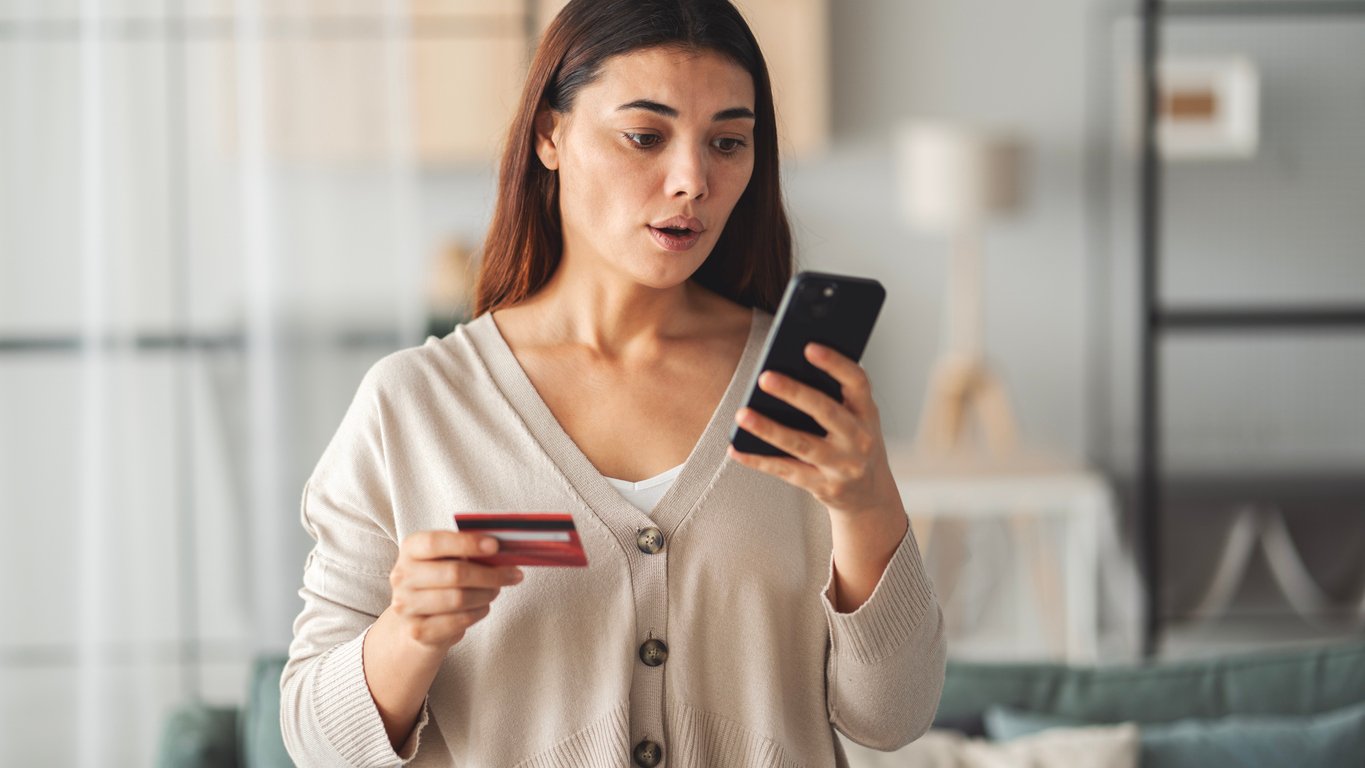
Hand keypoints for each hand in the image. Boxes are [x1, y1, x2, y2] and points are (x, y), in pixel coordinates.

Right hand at [388, 531, 523, 650]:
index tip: (495, 546)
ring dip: (486, 594)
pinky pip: (458, 621)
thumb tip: (501, 549)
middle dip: (490, 574)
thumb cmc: (439, 581)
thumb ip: (468, 550)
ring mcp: (406, 605)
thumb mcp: (448, 558)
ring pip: (459, 599)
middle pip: (454, 573)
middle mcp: (402, 576)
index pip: (436, 542)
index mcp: (410, 549)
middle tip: (512, 575)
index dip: (467, 543)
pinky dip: (478, 613)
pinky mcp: (417, 630)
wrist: (417, 619)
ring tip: (495, 590)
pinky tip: (483, 606)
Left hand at [726, 342, 901, 518]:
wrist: (870, 493)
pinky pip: (786, 471)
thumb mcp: (856, 418)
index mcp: (867, 412)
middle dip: (795, 393)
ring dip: (770, 429)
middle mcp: (860, 438)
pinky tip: (737, 449)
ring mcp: (843, 465)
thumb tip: (784, 370)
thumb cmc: (854, 443)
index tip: (809, 347)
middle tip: (765, 377)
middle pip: (826, 411)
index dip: (835, 363)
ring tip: (743, 414)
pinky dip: (759, 460)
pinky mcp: (825, 487)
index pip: (856, 381)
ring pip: (802, 444)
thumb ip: (832, 396)